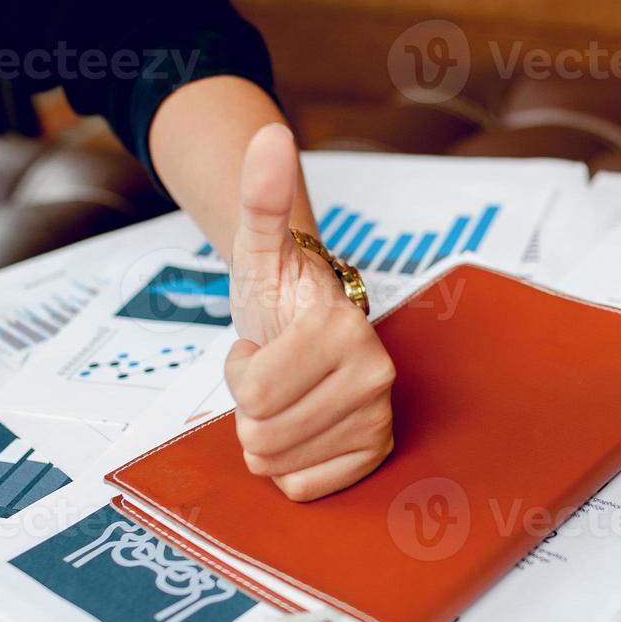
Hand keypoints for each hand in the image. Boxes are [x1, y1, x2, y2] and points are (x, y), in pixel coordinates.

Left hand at [224, 124, 395, 500]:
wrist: (309, 324)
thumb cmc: (279, 293)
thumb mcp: (259, 247)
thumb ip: (261, 196)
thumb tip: (269, 134)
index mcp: (344, 330)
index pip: (252, 395)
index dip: (240, 371)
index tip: (265, 343)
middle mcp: (374, 376)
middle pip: (262, 434)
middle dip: (251, 405)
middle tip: (275, 370)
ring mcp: (379, 417)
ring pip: (278, 464)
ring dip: (268, 431)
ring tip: (288, 392)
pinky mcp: (376, 453)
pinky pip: (304, 487)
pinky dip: (292, 464)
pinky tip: (307, 425)